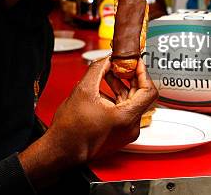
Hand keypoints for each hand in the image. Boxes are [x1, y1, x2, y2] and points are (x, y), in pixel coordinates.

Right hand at [20, 57, 157, 186]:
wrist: (62, 149)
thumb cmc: (71, 129)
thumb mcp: (83, 90)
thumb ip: (97, 69)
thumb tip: (106, 60)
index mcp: (126, 117)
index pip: (148, 90)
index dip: (143, 73)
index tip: (136, 63)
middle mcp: (130, 127)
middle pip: (140, 95)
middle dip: (129, 77)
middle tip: (121, 65)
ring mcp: (126, 132)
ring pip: (131, 103)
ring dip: (121, 87)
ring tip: (108, 75)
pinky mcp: (119, 134)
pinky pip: (125, 111)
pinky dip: (117, 98)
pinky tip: (104, 91)